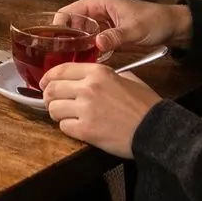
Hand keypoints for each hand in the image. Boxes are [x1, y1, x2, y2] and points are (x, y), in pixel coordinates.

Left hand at [41, 61, 160, 156]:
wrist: (156, 130)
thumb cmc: (145, 105)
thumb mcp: (127, 78)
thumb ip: (106, 75)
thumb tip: (92, 77)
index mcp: (97, 72)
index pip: (61, 70)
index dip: (48, 77)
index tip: (45, 83)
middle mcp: (87, 88)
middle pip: (52, 89)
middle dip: (48, 97)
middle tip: (51, 102)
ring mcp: (85, 109)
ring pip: (54, 109)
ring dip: (56, 113)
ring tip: (64, 116)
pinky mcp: (86, 130)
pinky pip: (63, 127)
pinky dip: (67, 128)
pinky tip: (76, 127)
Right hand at [56, 0, 192, 53]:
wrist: (172, 28)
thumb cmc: (153, 21)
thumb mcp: (134, 29)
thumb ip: (115, 36)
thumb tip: (96, 44)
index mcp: (97, 3)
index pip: (68, 12)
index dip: (58, 26)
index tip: (54, 44)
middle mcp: (95, 13)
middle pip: (70, 25)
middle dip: (64, 39)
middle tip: (57, 58)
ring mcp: (100, 26)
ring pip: (79, 35)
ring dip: (74, 48)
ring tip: (66, 64)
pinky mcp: (106, 37)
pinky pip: (90, 43)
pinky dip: (85, 52)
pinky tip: (82, 65)